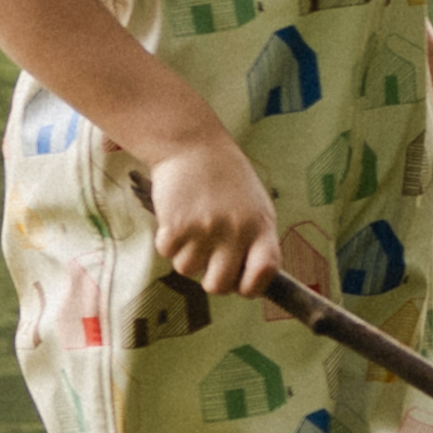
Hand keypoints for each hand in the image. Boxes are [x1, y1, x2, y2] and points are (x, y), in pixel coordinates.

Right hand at [146, 136, 293, 305]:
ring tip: (193, 223)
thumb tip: (248, 282)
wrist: (193, 146)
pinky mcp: (176, 225)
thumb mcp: (255, 206)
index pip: (266, 273)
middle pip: (219, 285)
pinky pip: (167, 254)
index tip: (241, 285)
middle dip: (210, 279)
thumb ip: (255, 241)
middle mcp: (237, 231)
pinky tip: (176, 216)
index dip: (252, 287)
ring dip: (186, 253)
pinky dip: (167, 241)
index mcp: (262, 227)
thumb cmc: (226, 180)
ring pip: (187, 270)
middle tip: (207, 258)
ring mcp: (206, 230)